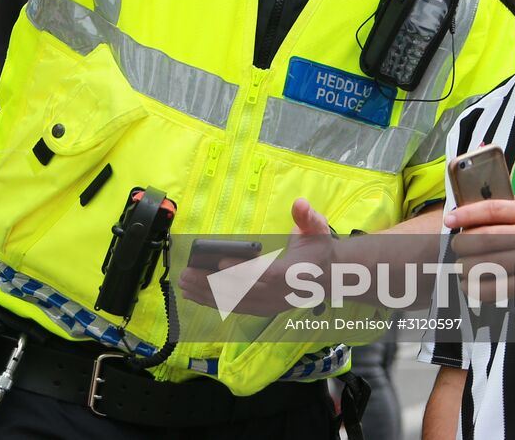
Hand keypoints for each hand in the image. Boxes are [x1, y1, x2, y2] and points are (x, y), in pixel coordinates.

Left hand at [178, 198, 333, 316]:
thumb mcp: (318, 229)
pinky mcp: (264, 310)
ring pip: (236, 303)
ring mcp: (272, 306)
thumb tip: (300, 204)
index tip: (219, 261)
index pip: (268, 275)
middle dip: (213, 283)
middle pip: (244, 292)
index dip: (244, 271)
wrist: (330, 278)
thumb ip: (308, 217)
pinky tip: (195, 295)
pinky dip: (215, 302)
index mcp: (296, 274)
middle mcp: (282, 295)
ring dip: (208, 294)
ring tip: (184, 283)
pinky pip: (236, 308)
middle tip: (187, 273)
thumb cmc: (318, 250)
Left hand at [447, 198, 514, 306]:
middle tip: (458, 248)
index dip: (465, 214)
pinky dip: (475, 288)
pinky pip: (495, 288)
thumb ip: (505, 209)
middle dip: (461, 244)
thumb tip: (465, 211)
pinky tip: (468, 285)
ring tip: (462, 267)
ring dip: (464, 267)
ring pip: (484, 264)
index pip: (491, 209)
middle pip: (482, 238)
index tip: (448, 219)